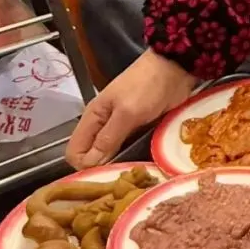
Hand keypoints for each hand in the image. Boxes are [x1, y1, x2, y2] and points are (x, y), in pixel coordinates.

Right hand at [66, 50, 199, 167]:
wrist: (175, 69)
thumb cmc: (147, 86)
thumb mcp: (127, 113)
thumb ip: (108, 138)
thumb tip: (89, 165)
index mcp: (93, 119)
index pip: (75, 152)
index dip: (84, 167)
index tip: (103, 177)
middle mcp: (103, 127)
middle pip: (93, 157)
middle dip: (103, 170)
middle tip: (122, 179)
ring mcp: (122, 129)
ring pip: (113, 156)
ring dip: (122, 166)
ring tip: (134, 177)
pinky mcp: (140, 131)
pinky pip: (131, 151)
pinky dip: (135, 158)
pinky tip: (144, 166)